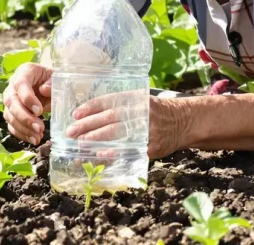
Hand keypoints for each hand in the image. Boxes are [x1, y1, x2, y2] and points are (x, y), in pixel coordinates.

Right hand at [2, 63, 52, 145]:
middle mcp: (12, 86)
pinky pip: (11, 125)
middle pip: (11, 102)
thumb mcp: (57, 77)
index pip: (20, 84)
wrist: (48, 84)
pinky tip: (34, 139)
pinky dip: (21, 134)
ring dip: (23, 128)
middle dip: (25, 117)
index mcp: (24, 72)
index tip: (39, 111)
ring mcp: (10, 100)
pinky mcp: (11, 113)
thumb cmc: (52, 79)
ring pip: (9, 115)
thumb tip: (44, 90)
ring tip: (38, 136)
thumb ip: (52, 82)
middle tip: (40, 128)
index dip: (27, 98)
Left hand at [66, 93, 189, 158]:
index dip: (90, 107)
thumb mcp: (139, 100)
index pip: (108, 101)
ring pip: (117, 134)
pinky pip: (128, 150)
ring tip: (80, 143)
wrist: (183, 122)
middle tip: (71, 132)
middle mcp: (140, 112)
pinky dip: (113, 153)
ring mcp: (146, 129)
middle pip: (109, 118)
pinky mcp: (150, 146)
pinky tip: (100, 154)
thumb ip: (119, 105)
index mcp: (135, 98)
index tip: (75, 114)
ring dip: (95, 139)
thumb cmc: (155, 111)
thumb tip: (88, 115)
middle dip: (88, 126)